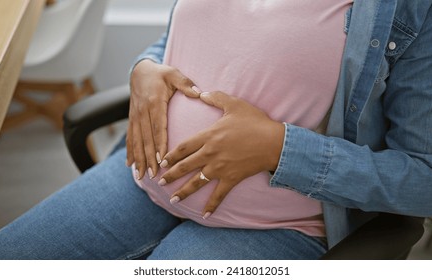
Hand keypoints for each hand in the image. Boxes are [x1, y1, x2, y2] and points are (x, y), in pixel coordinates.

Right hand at [126, 59, 199, 178]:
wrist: (140, 71)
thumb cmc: (161, 74)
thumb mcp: (174, 74)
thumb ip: (186, 84)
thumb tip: (199, 93)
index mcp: (154, 103)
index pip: (158, 127)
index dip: (159, 144)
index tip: (162, 159)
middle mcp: (142, 112)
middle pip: (146, 139)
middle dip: (149, 158)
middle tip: (154, 174)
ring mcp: (135, 117)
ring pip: (136, 141)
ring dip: (139, 159)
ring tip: (141, 175)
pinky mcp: (131, 119)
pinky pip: (129, 137)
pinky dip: (129, 152)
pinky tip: (129, 165)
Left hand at [158, 91, 284, 217]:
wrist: (273, 142)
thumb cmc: (255, 122)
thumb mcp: (234, 104)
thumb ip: (216, 97)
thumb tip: (201, 92)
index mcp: (208, 136)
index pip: (183, 147)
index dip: (170, 155)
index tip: (161, 162)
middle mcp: (210, 154)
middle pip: (184, 166)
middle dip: (170, 175)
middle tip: (158, 182)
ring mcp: (220, 168)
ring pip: (196, 182)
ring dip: (183, 192)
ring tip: (172, 200)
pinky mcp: (231, 179)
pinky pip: (218, 195)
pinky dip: (211, 206)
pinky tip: (203, 215)